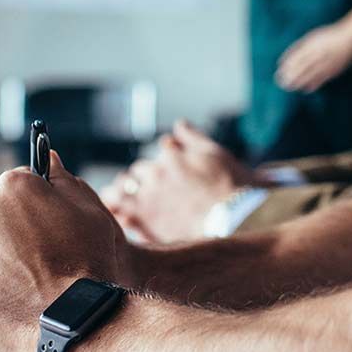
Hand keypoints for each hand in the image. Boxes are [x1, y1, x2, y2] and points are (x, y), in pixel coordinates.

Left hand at [0, 155, 135, 351]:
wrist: (73, 324)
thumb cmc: (88, 266)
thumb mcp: (91, 211)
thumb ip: (63, 180)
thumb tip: (47, 161)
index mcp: (13, 187)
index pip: (16, 187)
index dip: (32, 209)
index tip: (41, 229)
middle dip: (8, 234)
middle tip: (34, 262)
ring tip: (21, 287)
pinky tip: (6, 301)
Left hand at [101, 119, 258, 242]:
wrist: (236, 219)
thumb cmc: (230, 185)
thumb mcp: (213, 152)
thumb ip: (192, 137)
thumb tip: (178, 125)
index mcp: (169, 157)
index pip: (151, 158)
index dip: (153, 167)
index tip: (155, 175)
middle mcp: (155, 177)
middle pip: (133, 175)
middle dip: (135, 180)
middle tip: (135, 189)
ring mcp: (148, 202)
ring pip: (118, 194)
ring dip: (116, 195)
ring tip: (115, 200)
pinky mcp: (146, 227)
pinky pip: (120, 218)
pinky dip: (117, 216)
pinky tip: (118, 218)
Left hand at [276, 20, 351, 92]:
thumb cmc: (331, 35)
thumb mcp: (313, 36)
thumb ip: (299, 46)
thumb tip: (287, 57)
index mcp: (311, 45)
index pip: (295, 58)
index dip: (286, 66)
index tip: (279, 72)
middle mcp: (317, 54)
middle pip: (300, 68)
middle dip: (289, 76)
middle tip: (281, 83)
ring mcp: (326, 63)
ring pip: (309, 76)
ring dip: (298, 82)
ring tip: (290, 87)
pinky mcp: (334, 70)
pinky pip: (321, 80)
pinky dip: (312, 85)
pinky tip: (305, 89)